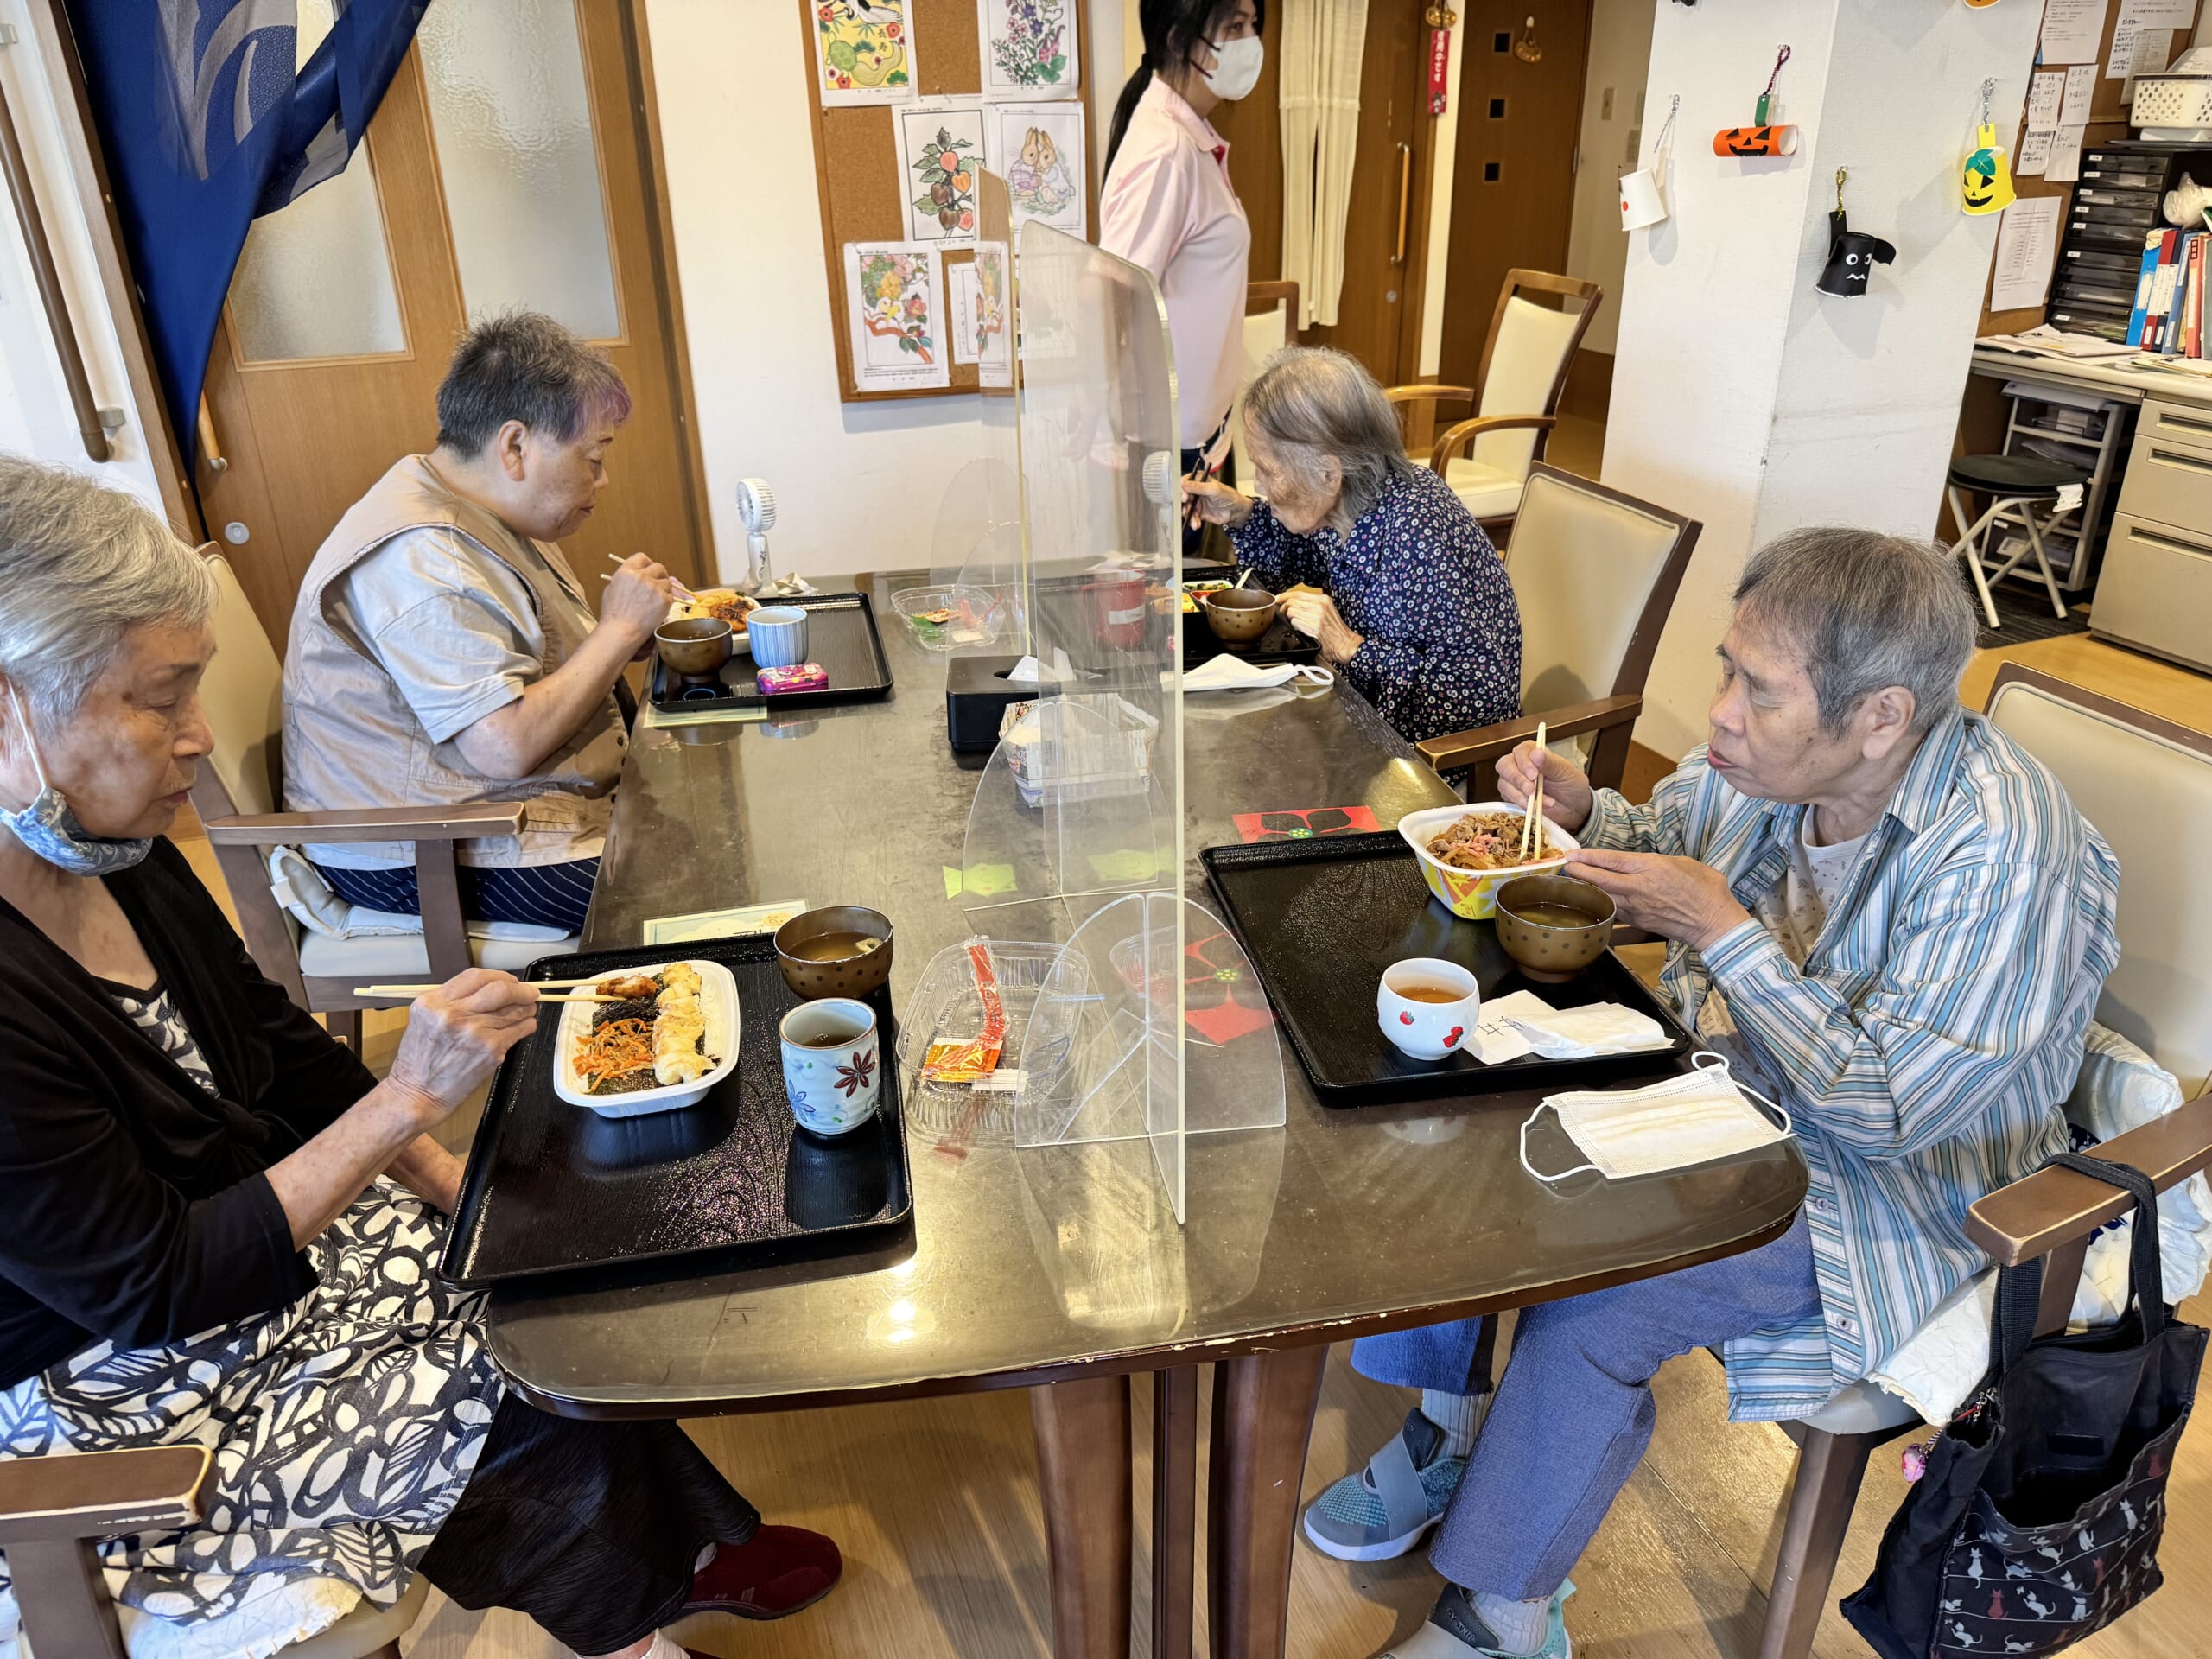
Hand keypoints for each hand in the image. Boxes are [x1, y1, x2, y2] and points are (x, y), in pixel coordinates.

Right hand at [384, 970, 540, 1128]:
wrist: (417, 1094)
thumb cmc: (420, 1060)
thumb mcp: (424, 1019)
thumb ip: (452, 1000)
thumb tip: (489, 989)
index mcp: (434, 1002)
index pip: (476, 976)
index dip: (499, 976)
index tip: (509, 981)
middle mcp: (453, 1014)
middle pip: (500, 989)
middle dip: (521, 989)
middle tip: (530, 992)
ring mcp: (474, 1032)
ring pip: (514, 1010)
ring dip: (526, 1008)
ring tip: (528, 1009)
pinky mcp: (490, 1050)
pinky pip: (520, 1030)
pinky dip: (527, 1025)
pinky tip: (525, 1025)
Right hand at [600, 553, 674, 645]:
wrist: (620, 632)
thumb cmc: (613, 615)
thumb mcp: (612, 588)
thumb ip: (626, 577)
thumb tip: (637, 574)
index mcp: (626, 571)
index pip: (642, 558)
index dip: (647, 564)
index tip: (649, 571)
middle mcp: (641, 576)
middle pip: (658, 567)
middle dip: (659, 575)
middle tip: (657, 585)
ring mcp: (654, 588)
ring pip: (667, 582)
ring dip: (664, 590)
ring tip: (654, 602)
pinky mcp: (664, 600)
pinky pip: (671, 596)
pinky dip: (666, 603)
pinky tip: (657, 610)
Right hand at [1183, 475, 1253, 529]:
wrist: (1236, 511)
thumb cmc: (1228, 496)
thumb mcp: (1213, 490)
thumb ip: (1198, 487)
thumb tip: (1184, 484)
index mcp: (1199, 480)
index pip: (1185, 482)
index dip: (1182, 490)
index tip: (1184, 498)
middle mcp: (1196, 490)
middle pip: (1182, 496)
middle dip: (1183, 505)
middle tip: (1185, 511)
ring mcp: (1197, 502)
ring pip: (1186, 508)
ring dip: (1188, 515)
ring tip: (1194, 520)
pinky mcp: (1198, 512)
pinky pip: (1191, 517)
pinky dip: (1193, 521)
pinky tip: (1197, 524)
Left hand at [1282, 591, 1362, 662]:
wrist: (1345, 644)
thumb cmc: (1336, 630)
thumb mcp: (1327, 610)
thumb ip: (1312, 604)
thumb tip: (1293, 602)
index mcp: (1323, 599)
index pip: (1298, 593)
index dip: (1284, 596)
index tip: (1278, 598)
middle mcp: (1320, 605)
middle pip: (1291, 602)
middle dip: (1285, 608)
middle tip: (1285, 613)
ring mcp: (1316, 616)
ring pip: (1291, 612)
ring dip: (1291, 619)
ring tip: (1300, 623)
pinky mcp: (1313, 626)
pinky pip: (1295, 623)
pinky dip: (1295, 627)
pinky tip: (1303, 630)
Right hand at [1498, 739, 1594, 834]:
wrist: (1574, 808)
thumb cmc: (1571, 785)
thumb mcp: (1565, 772)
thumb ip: (1550, 762)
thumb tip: (1536, 753)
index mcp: (1532, 752)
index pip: (1520, 752)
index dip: (1524, 763)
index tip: (1534, 775)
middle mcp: (1519, 765)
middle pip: (1504, 766)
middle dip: (1517, 780)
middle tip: (1531, 791)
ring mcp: (1513, 782)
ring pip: (1504, 785)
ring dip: (1521, 796)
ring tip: (1541, 803)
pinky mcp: (1512, 798)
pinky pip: (1508, 801)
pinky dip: (1521, 805)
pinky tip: (1536, 808)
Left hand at [1563, 849, 1749, 952]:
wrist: (1714, 922)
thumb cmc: (1705, 888)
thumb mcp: (1682, 862)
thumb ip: (1655, 863)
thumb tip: (1640, 864)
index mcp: (1650, 868)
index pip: (1611, 861)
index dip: (1588, 857)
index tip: (1572, 854)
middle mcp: (1639, 887)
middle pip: (1599, 880)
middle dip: (1578, 873)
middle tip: (1563, 867)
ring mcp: (1637, 907)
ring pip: (1603, 897)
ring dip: (1586, 890)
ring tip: (1571, 883)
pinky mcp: (1639, 922)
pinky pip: (1614, 911)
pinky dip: (1601, 905)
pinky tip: (1592, 901)